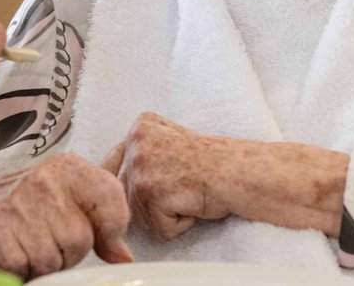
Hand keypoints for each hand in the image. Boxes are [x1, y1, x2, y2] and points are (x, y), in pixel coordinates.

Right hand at [0, 154, 133, 277]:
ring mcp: (17, 199)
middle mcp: (44, 178)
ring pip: (50, 259)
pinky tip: (15, 247)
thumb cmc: (37, 202)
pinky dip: (20, 267)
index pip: (110, 198)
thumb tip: (123, 258)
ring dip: (44, 261)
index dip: (111, 229)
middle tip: (52, 237)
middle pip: (79, 240)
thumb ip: (107, 221)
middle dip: (69, 251)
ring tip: (33, 242)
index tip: (101, 236)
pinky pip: (22, 266)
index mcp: (71, 167)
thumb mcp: (75, 198)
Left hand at [105, 113, 349, 238]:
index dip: (143, 184)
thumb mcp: (171, 145)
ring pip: (140, 214)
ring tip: (191, 194)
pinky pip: (158, 228)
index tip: (172, 178)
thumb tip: (106, 178)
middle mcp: (136, 140)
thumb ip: (141, 153)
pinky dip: (179, 225)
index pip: (115, 165)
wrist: (246, 172)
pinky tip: (196, 203)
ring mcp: (142, 165)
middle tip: (186, 186)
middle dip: (154, 201)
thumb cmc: (216, 164)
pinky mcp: (151, 190)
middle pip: (126, 193)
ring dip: (168, 215)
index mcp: (141, 125)